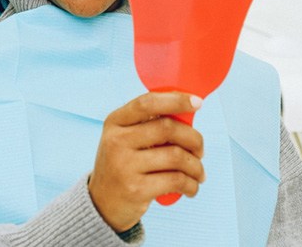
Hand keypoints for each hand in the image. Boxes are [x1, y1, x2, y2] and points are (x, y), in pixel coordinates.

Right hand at [88, 92, 204, 231]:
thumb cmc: (122, 163)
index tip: (197, 102)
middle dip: (193, 138)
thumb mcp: (124, 137)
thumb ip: (148, 123)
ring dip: (196, 165)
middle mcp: (116, 140)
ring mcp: (125, 165)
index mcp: (115, 121)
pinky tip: (191, 187)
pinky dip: (191, 184)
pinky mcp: (136, 189)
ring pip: (176, 156)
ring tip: (198, 172)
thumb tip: (188, 112)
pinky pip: (176, 180)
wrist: (102, 203)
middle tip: (200, 150)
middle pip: (167, 128)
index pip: (147, 103)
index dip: (175, 100)